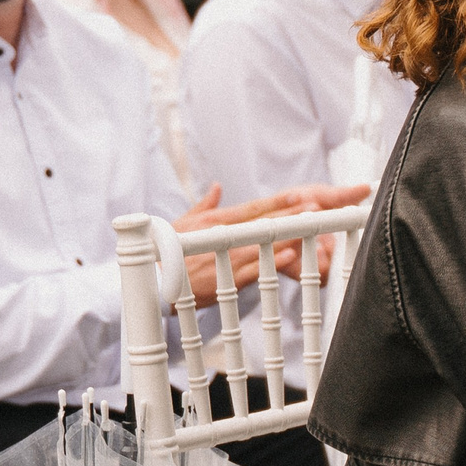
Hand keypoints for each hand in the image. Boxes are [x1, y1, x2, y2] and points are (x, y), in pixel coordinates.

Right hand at [173, 182, 368, 301]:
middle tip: (316, 208)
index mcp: (216, 221)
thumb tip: (217, 186)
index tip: (301, 195)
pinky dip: (270, 262)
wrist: (149, 278)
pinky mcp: (223, 277)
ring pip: (262, 244)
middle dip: (291, 214)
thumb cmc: (164, 249)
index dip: (279, 202)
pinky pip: (252, 269)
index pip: (254, 208)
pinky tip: (290, 256)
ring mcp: (223, 255)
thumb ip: (205, 204)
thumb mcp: (184, 222)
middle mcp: (222, 234)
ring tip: (311, 228)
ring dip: (287, 235)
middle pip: (263, 223)